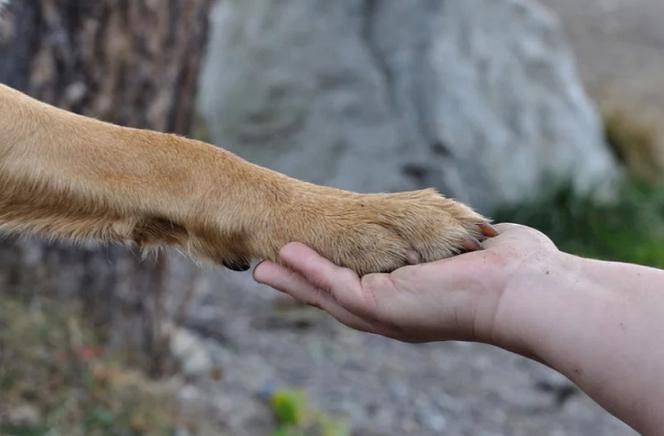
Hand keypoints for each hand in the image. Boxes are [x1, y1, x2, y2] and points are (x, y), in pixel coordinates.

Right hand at [253, 223, 559, 343]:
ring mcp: (386, 312)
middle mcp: (395, 312)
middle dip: (302, 284)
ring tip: (263, 267)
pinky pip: (335, 286)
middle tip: (267, 272)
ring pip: (327, 296)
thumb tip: (482, 233)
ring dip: (294, 280)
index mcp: (413, 300)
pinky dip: (308, 272)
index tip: (310, 262)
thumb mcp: (475, 250)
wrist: (527, 289)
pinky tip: (284, 257)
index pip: (364, 287)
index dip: (334, 275)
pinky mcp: (381, 305)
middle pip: (336, 298)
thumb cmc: (515, 269)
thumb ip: (465, 243)